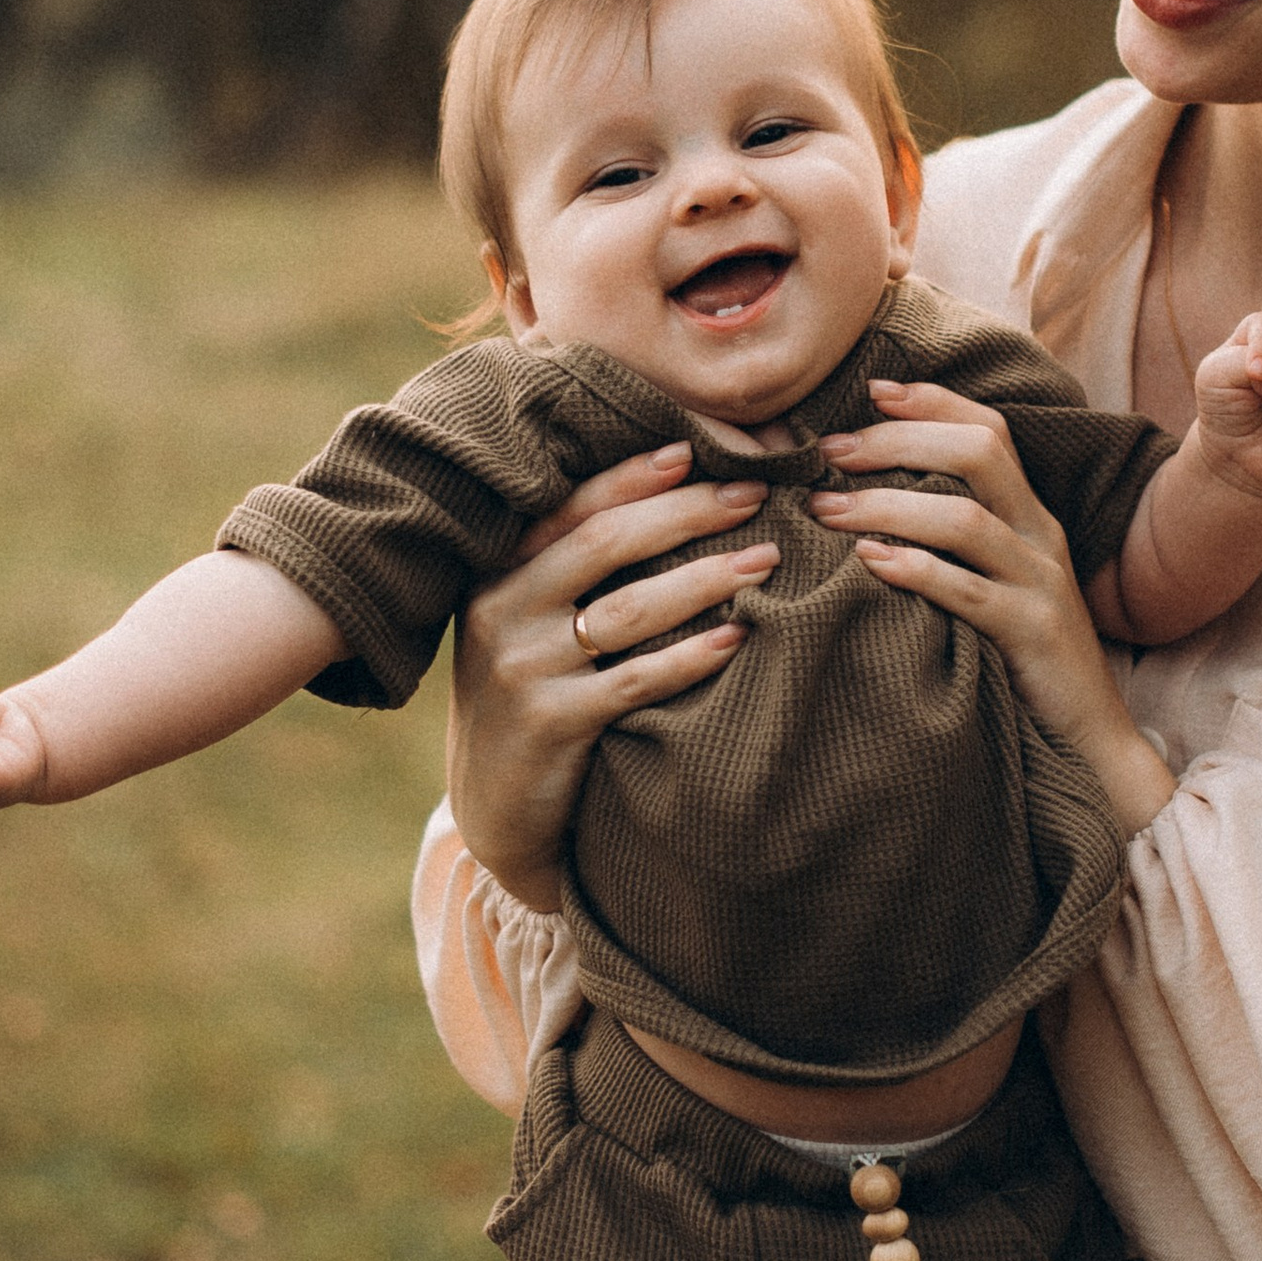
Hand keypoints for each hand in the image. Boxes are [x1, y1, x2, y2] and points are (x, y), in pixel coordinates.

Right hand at [447, 442, 781, 909]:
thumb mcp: (523, 627)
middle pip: (604, 544)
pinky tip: (738, 636)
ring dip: (705, 578)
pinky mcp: (552, 724)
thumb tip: (660, 497)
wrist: (495, 809)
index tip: (695, 451)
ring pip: (628, 608)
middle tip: (753, 495)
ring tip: (767, 560)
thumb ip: (564, 571)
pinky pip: (637, 679)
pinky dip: (692, 656)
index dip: (633, 477)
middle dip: (686, 513)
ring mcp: (522, 669)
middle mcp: (500, 612)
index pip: (570, 508)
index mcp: (494, 575)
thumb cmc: (528, 699)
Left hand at [812, 381, 1173, 833]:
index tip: (871, 392)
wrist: (1090, 738)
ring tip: (828, 509)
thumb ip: (953, 542)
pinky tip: (870, 563)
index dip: (933, 402)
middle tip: (832, 453)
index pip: (990, 431)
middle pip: (979, 455)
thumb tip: (870, 502)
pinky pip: (970, 592)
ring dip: (890, 505)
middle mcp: (1039, 538)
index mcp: (1030, 517)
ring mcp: (1040, 585)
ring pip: (967, 518)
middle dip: (900, 442)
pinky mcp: (1032, 635)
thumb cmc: (1022, 658)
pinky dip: (917, 570)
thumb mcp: (995, 585)